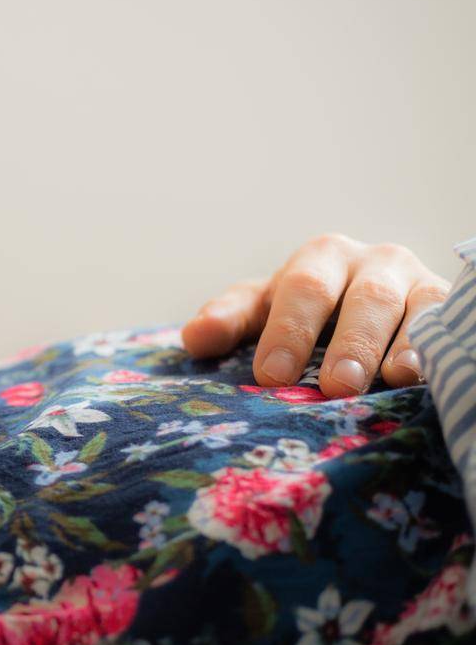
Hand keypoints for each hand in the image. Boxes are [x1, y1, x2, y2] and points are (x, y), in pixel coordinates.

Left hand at [181, 233, 449, 397]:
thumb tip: (194, 338)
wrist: (366, 304)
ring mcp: (419, 285)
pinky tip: (432, 375)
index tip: (272, 376)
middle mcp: (376, 263)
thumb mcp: (265, 308)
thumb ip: (230, 319)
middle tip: (336, 386)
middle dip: (352, 342)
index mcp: (322, 258)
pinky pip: (452, 324)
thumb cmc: (305, 311)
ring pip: (418, 309)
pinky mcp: (450, 309)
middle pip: (366, 298)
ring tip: (395, 379)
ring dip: (406, 346)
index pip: (303, 289)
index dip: (288, 331)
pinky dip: (443, 347)